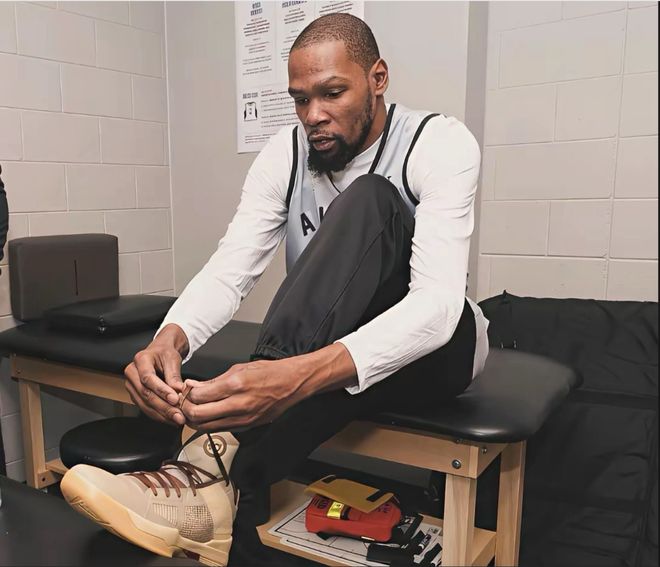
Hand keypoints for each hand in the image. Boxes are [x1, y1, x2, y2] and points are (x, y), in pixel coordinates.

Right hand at [124, 324, 189, 425]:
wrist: (160, 352)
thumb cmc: (165, 353)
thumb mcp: (172, 359)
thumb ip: (174, 376)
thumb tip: (180, 391)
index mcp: (140, 360)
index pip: (148, 378)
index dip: (161, 390)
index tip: (175, 399)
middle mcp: (132, 373)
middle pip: (146, 394)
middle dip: (164, 407)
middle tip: (179, 415)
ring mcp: (132, 386)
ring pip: (145, 404)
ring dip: (162, 414)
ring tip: (177, 419)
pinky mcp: (136, 395)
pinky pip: (146, 408)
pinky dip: (159, 415)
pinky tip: (171, 418)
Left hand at [180, 358, 305, 430]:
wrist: (292, 383)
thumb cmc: (269, 372)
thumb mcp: (239, 368)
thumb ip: (214, 381)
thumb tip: (193, 386)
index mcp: (235, 385)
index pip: (198, 396)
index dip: (186, 394)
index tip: (185, 390)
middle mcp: (238, 404)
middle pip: (198, 415)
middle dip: (186, 409)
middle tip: (184, 402)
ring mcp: (243, 418)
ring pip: (206, 427)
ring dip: (195, 420)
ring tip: (194, 410)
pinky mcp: (247, 426)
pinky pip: (220, 429)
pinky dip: (210, 424)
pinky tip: (210, 414)